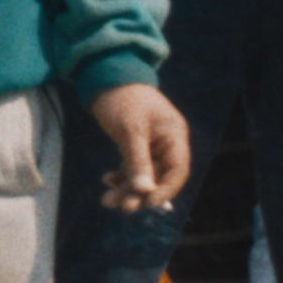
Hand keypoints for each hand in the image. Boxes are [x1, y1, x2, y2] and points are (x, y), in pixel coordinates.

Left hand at [87, 83, 191, 212]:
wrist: (105, 76)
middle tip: (122, 206)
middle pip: (159, 176)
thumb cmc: (122, 99)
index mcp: (174, 135)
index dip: (164, 190)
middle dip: (140, 193)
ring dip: (127, 188)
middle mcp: (167, 142)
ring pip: (143, 175)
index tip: (146, 202)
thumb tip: (144, 191)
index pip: (177, 170)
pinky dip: (121, 176)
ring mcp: (152, 144)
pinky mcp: (136, 145)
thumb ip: (138, 161)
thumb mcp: (130, 130)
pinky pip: (133, 167)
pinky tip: (108, 181)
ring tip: (107, 200)